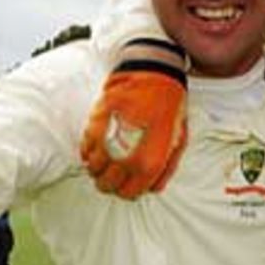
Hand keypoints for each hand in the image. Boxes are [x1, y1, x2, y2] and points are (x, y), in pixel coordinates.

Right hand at [80, 39, 188, 198]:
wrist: (153, 72)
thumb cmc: (169, 105)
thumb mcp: (179, 138)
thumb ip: (167, 167)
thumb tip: (154, 189)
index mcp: (152, 157)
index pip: (131, 190)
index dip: (128, 192)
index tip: (128, 188)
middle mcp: (128, 151)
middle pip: (108, 183)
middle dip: (110, 184)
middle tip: (113, 178)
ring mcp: (110, 137)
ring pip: (94, 168)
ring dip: (97, 170)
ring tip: (104, 164)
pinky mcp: (96, 122)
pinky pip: (85, 148)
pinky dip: (88, 153)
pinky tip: (97, 150)